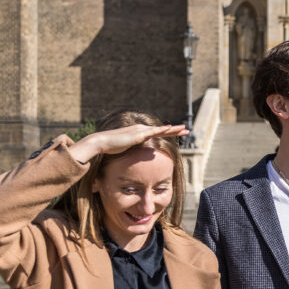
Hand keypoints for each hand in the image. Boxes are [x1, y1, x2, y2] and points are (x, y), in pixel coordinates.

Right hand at [68, 123, 188, 163]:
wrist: (101, 143)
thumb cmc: (110, 149)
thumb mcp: (125, 151)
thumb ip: (131, 153)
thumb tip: (135, 159)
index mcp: (140, 133)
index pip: (157, 133)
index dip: (168, 133)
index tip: (178, 134)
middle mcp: (141, 130)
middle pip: (162, 130)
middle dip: (175, 130)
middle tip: (186, 130)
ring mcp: (140, 131)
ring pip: (161, 130)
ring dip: (174, 130)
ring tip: (184, 130)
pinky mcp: (138, 134)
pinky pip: (153, 132)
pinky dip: (162, 130)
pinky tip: (171, 129)